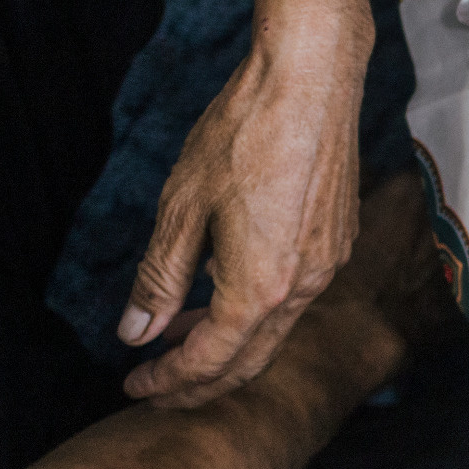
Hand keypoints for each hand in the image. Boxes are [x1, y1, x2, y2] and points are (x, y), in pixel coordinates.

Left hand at [121, 23, 368, 407]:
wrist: (311, 82)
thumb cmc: (242, 135)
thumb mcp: (182, 207)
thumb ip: (159, 277)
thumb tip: (135, 332)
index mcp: (258, 288)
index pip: (209, 361)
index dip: (167, 381)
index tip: (133, 385)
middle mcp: (302, 288)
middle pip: (249, 361)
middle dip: (200, 382)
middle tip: (157, 387)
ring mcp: (326, 265)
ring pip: (275, 331)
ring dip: (227, 345)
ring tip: (179, 335)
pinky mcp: (336, 241)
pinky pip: (294, 298)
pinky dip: (255, 312)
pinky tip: (225, 288)